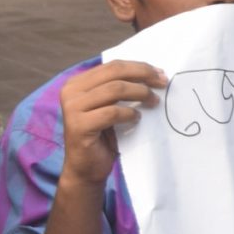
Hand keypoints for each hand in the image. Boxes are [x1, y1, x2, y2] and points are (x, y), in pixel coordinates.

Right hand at [58, 61, 164, 187]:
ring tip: (154, 102)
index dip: (139, 67)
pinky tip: (137, 119)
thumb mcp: (110, 106)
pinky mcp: (78, 126)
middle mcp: (70, 92)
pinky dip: (129, 114)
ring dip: (140, 93)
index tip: (160, 73)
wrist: (86, 167)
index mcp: (77, 83)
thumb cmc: (103, 135)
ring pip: (115, 90)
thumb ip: (120, 88)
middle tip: (163, 83)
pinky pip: (112, 112)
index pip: (113, 66)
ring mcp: (72, 108)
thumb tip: (154, 72)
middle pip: (114, 73)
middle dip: (143, 75)